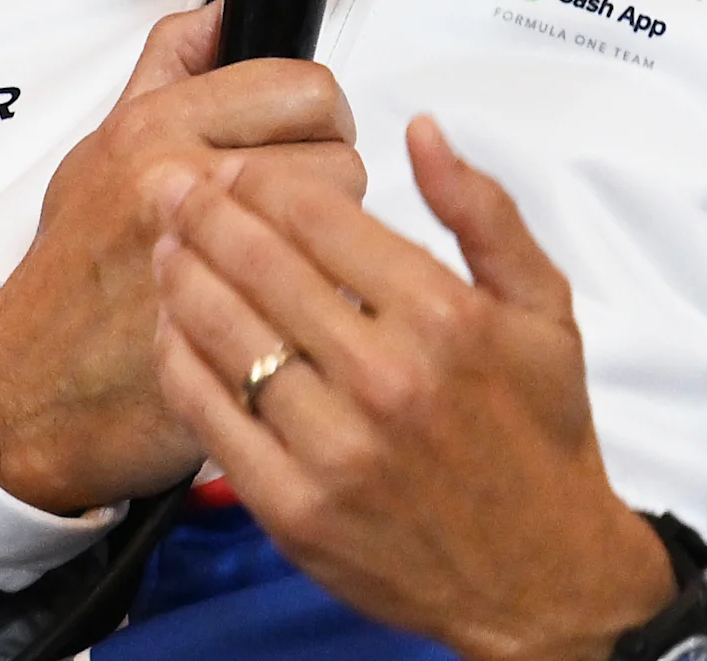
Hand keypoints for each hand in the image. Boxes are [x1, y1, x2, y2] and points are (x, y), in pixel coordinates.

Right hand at [0, 2, 364, 512]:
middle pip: (340, 151)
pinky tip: (279, 304)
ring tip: (284, 255)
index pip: (302, 87)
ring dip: (332, 240)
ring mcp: (215, 258)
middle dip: (332, 176)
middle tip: (297, 205)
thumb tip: (224, 12)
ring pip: (346, 221)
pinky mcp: (243, 326)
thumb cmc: (71, 273)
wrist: (31, 389)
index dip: (318, 113)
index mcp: (153, 128)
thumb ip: (169, 68)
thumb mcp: (102, 146)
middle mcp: (181, 182)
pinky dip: (320, 297)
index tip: (305, 135)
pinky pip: (330, 289)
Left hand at [152, 115, 676, 660]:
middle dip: (205, 212)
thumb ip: (482, 210)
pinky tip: (172, 331)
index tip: (237, 167)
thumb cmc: (539, 436)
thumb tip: (422, 132)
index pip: (321, 219)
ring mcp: (337, 449)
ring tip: (162, 245)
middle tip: (173, 186)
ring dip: (183, 277)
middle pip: (262, 266)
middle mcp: (387, 379)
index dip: (263, 182)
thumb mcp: (543, 305)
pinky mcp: (298, 510)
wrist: (541, 575)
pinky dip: (181, 365)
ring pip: (228, 335)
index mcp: (445, 317)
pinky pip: (214, 419)